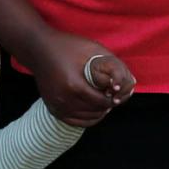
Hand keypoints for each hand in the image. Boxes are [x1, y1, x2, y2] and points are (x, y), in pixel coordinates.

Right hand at [15, 30, 134, 127]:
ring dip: (98, 112)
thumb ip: (112, 65)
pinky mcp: (52, 108)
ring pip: (87, 119)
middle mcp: (63, 99)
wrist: (38, 48)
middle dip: (107, 104)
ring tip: (103, 100)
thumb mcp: (92, 49)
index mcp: (73, 85)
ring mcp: (56, 105)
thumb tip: (130, 82)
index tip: (116, 91)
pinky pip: (75, 122)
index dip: (113, 98)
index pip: (102, 102)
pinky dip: (87, 118)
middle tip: (111, 95)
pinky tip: (93, 108)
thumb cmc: (67, 46)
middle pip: (96, 111)